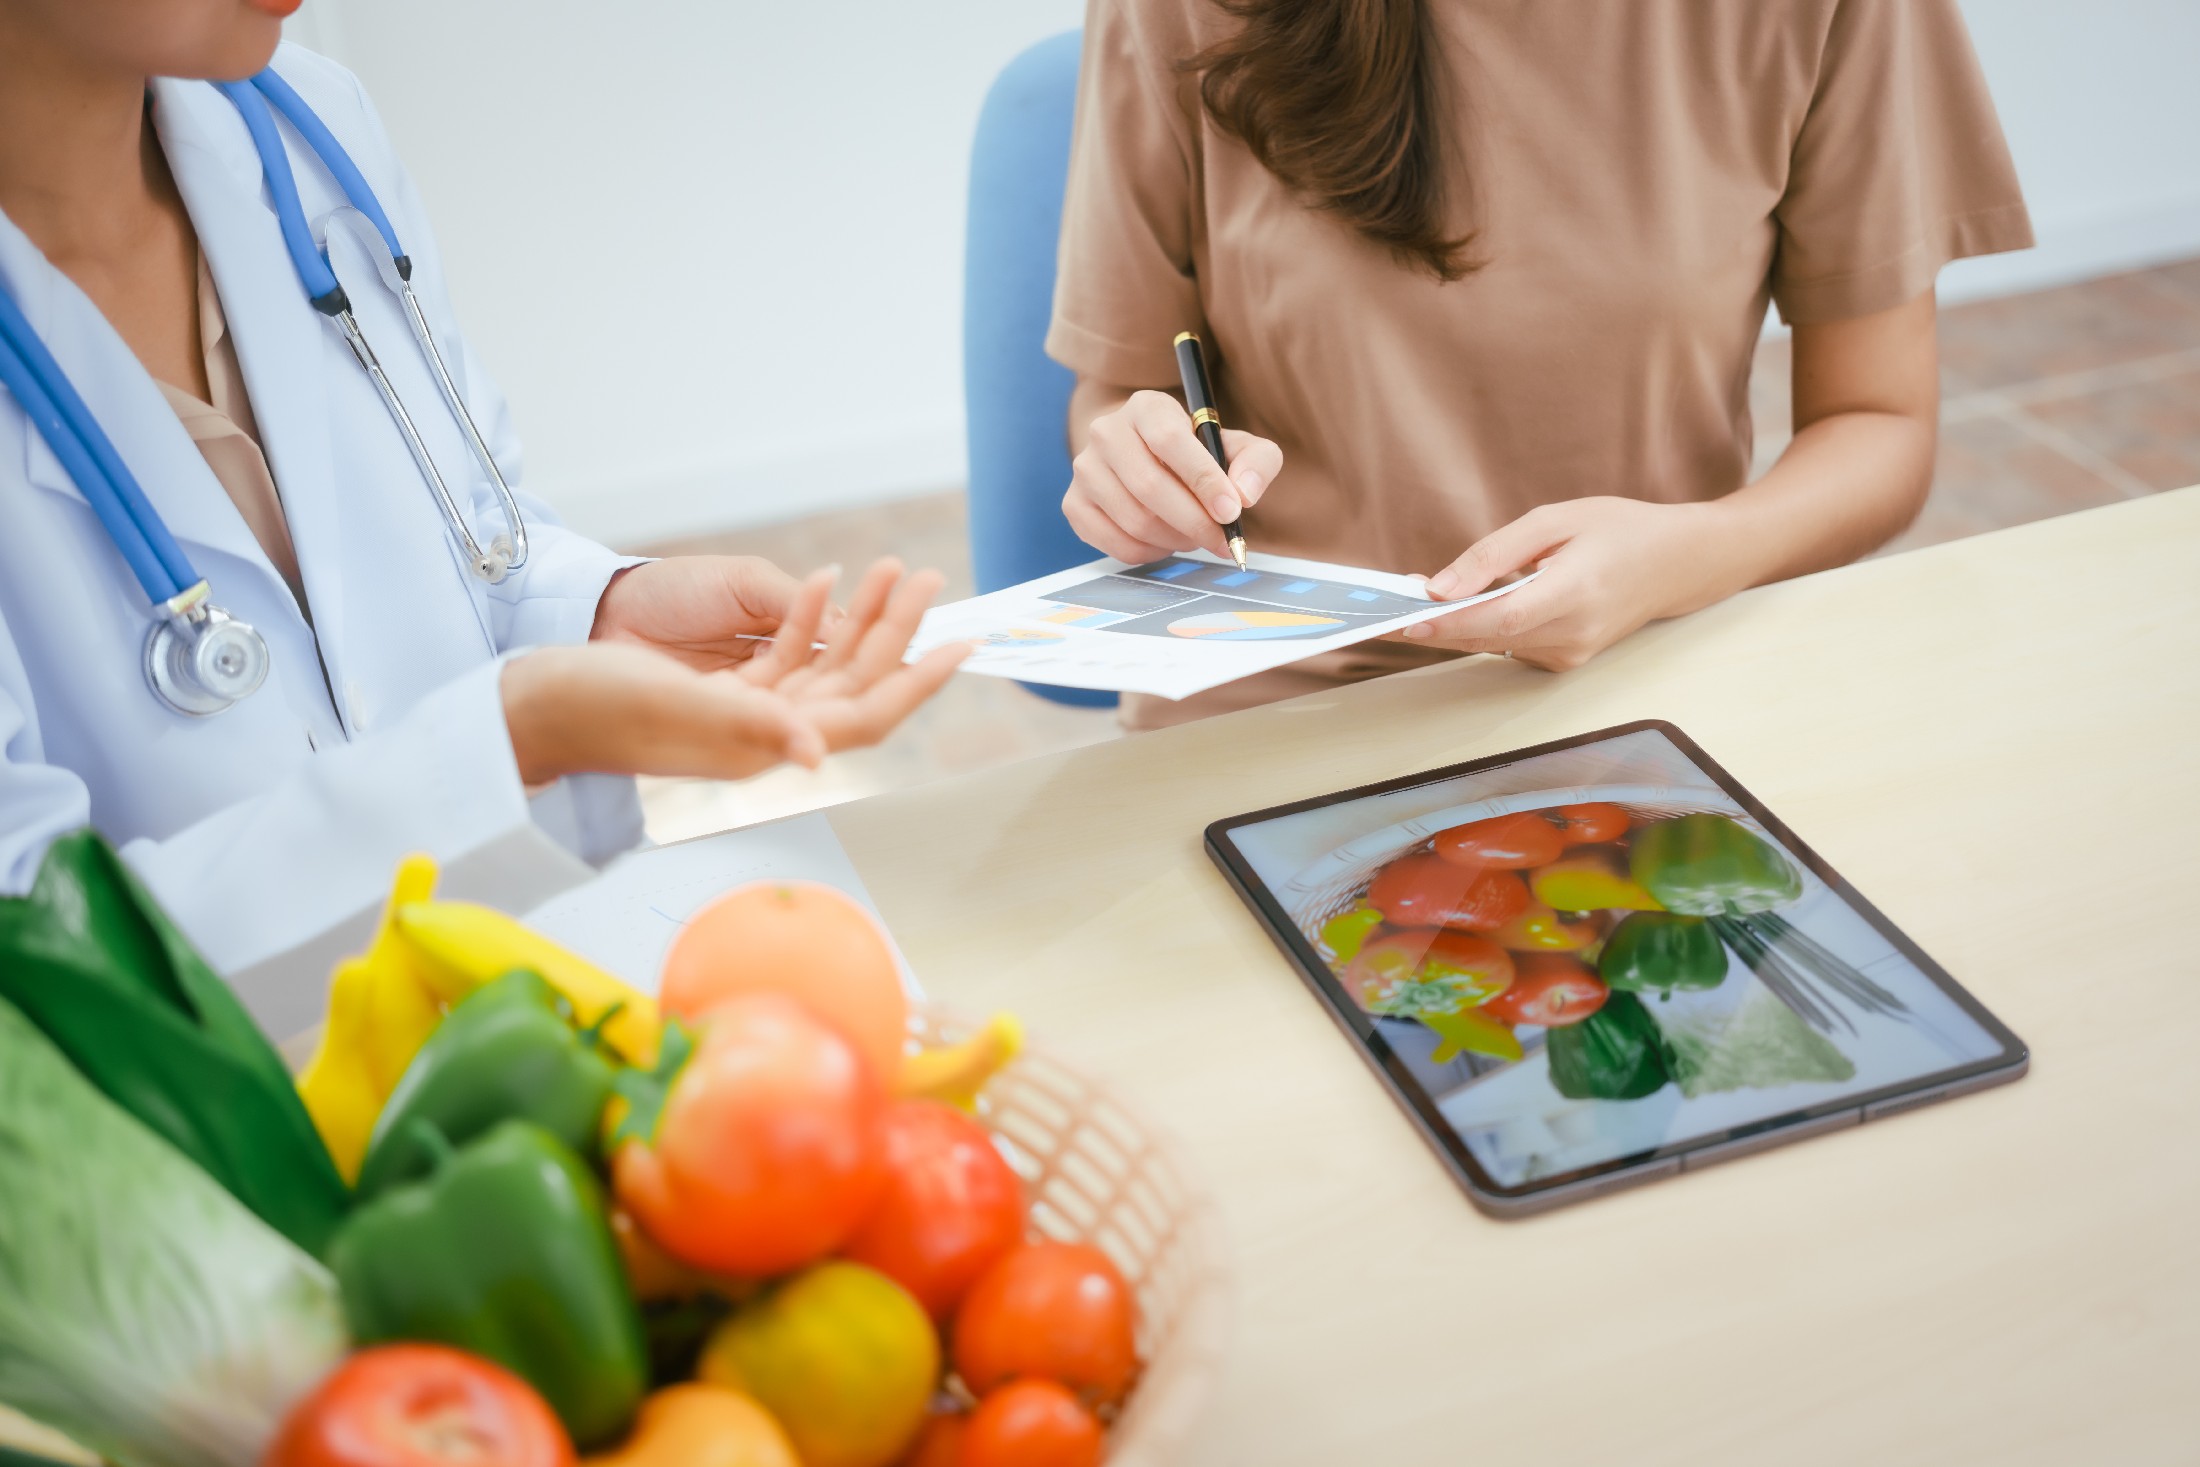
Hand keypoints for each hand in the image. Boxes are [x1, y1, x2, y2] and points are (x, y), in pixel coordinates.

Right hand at [507, 560, 966, 784]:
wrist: (533, 705)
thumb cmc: (598, 707)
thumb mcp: (679, 710)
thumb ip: (753, 726)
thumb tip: (818, 751)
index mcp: (765, 743)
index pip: (866, 715)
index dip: (917, 682)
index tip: (961, 645)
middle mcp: (765, 731)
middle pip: (857, 683)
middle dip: (899, 632)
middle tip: (929, 579)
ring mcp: (746, 709)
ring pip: (828, 663)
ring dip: (862, 618)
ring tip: (893, 569)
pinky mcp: (720, 688)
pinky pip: (785, 653)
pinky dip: (809, 617)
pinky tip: (826, 580)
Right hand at [1064, 389, 1280, 560]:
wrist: (1145, 457)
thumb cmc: (1197, 454)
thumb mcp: (1236, 446)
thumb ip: (1256, 462)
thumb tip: (1244, 495)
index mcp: (1147, 407)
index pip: (1169, 441)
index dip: (1203, 480)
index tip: (1232, 512)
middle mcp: (1106, 432)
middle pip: (1149, 487)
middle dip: (1194, 522)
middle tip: (1222, 541)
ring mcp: (1084, 469)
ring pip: (1134, 521)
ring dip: (1175, 540)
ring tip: (1195, 536)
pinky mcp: (1074, 504)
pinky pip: (1116, 544)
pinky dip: (1151, 553)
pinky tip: (1166, 541)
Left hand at [1406, 497, 1735, 670]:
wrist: (1678, 564)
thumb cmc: (1619, 530)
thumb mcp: (1556, 520)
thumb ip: (1495, 554)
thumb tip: (1441, 588)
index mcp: (1576, 591)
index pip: (1501, 619)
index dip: (1449, 623)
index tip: (1406, 619)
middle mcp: (1574, 633)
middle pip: (1488, 638)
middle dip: (1434, 624)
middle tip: (1388, 607)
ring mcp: (1572, 654)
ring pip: (1494, 646)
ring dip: (1453, 625)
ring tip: (1418, 600)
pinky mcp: (1566, 662)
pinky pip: (1510, 646)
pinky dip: (1481, 628)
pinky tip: (1464, 607)